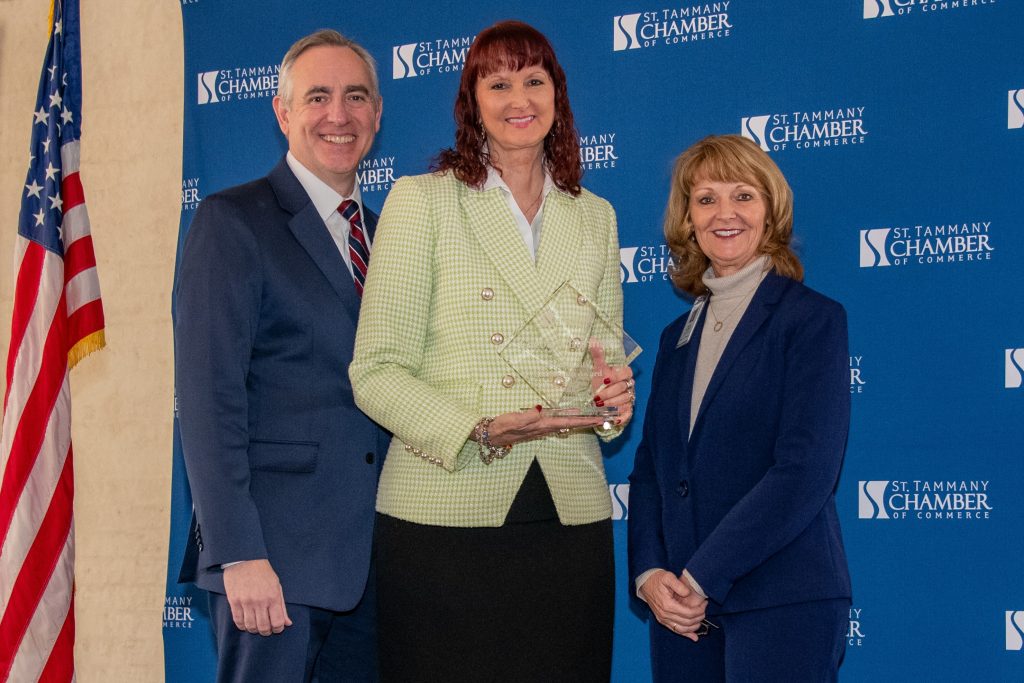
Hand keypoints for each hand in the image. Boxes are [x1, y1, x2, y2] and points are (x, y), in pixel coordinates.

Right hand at [223, 559, 291, 635]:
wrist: (245, 560)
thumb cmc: (263, 573)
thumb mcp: (277, 586)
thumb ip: (282, 606)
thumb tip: (288, 623)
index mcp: (273, 597)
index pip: (277, 622)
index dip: (278, 629)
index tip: (277, 628)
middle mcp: (260, 601)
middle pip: (263, 627)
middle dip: (267, 632)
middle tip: (267, 630)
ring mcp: (246, 602)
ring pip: (250, 626)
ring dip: (254, 630)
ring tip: (256, 627)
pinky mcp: (234, 602)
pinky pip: (238, 621)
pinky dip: (242, 626)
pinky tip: (246, 624)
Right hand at [479, 407, 606, 446]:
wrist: (491, 435)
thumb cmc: (501, 426)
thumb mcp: (512, 420)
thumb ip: (526, 416)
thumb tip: (540, 409)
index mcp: (542, 425)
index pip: (568, 422)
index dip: (585, 420)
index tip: (600, 419)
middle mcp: (545, 428)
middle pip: (572, 424)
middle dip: (589, 421)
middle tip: (606, 417)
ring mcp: (542, 428)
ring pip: (566, 423)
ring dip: (581, 420)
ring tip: (595, 416)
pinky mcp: (538, 425)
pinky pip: (559, 422)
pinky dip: (570, 418)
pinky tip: (573, 414)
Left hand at [590, 342, 634, 423]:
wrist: (598, 399)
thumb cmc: (599, 382)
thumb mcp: (597, 369)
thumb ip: (597, 355)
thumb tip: (593, 339)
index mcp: (623, 374)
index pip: (626, 372)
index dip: (616, 376)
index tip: (603, 380)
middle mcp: (629, 386)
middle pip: (623, 388)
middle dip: (609, 392)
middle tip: (596, 397)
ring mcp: (629, 398)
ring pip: (624, 400)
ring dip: (611, 403)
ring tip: (599, 405)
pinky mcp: (627, 411)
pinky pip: (628, 414)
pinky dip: (622, 417)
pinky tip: (614, 419)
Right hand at [638, 569, 707, 641]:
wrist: (645, 582)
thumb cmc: (657, 579)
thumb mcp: (668, 577)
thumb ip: (679, 585)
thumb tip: (688, 594)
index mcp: (668, 605)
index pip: (688, 613)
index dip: (699, 610)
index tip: (704, 604)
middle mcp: (665, 615)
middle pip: (687, 622)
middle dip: (698, 618)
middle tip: (704, 610)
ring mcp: (662, 619)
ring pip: (681, 629)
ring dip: (693, 628)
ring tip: (701, 621)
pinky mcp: (661, 620)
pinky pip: (674, 630)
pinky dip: (685, 634)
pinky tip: (693, 637)